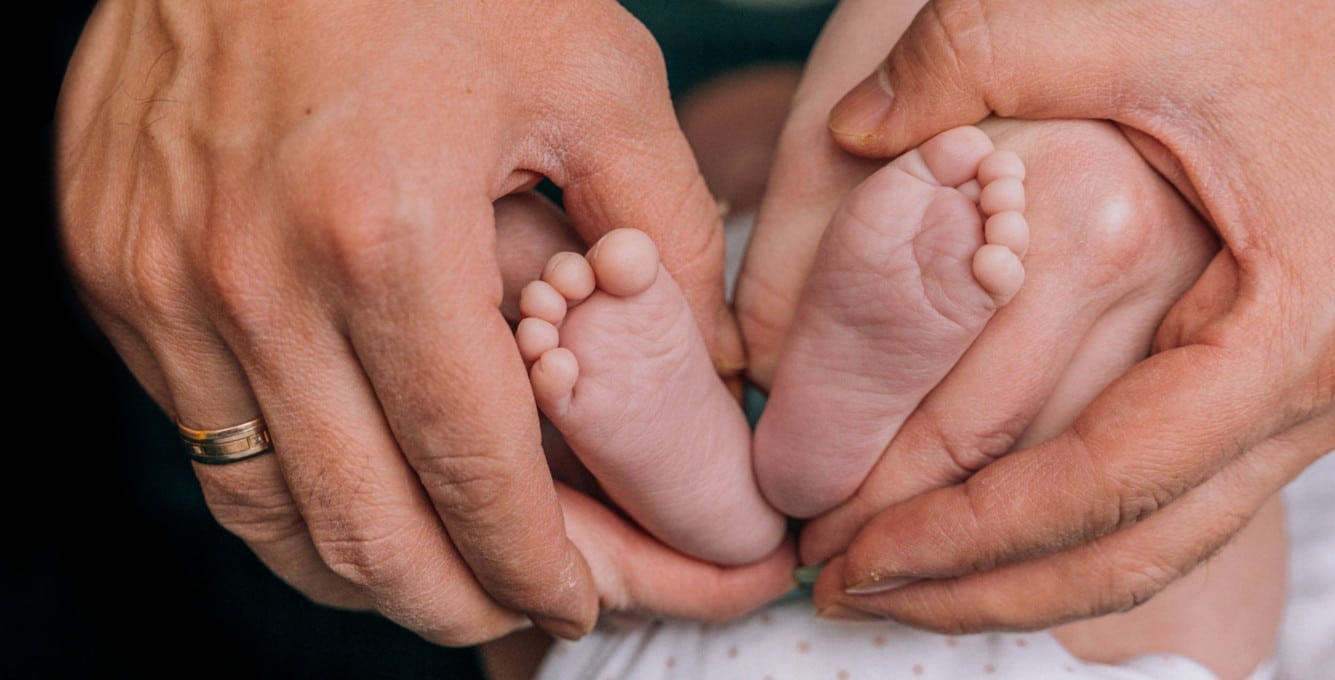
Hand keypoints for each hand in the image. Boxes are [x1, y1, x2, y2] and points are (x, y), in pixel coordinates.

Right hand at [57, 0, 735, 643]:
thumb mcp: (594, 74)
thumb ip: (660, 231)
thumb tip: (705, 365)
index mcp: (386, 231)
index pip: (475, 476)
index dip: (539, 566)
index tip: (582, 597)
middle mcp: (250, 278)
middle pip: (363, 533)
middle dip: (461, 603)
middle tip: (523, 607)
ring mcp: (160, 281)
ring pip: (263, 511)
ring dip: (366, 570)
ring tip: (444, 570)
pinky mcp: (111, 267)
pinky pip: (200, 435)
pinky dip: (285, 490)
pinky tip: (353, 482)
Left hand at [797, 0, 1334, 628]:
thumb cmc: (1305, 15)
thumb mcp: (1132, 19)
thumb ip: (978, 56)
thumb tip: (855, 128)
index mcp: (1286, 324)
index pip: (1103, 478)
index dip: (967, 529)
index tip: (855, 552)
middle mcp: (1315, 393)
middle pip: (1131, 547)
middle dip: (980, 584)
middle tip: (849, 589)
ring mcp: (1312, 405)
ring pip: (1157, 543)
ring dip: (1023, 577)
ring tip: (899, 584)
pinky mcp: (1287, 392)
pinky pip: (1174, 500)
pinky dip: (1075, 532)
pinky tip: (986, 538)